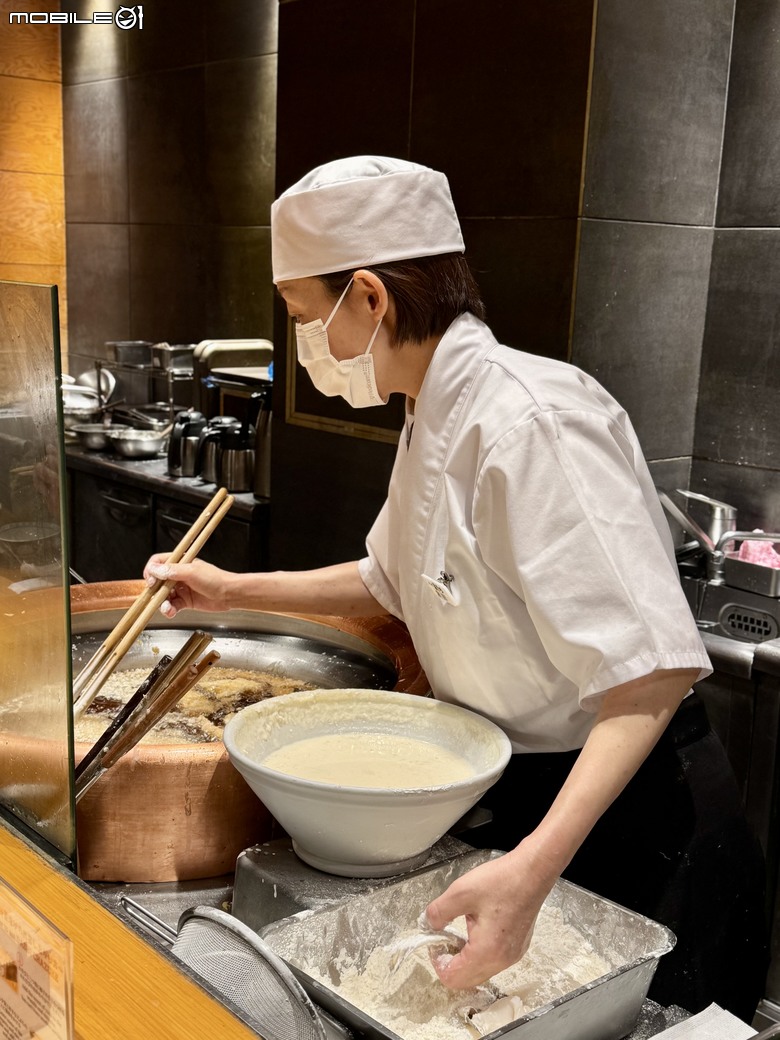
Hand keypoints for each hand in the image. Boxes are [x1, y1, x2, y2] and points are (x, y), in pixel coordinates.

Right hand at [143, 555, 234, 616]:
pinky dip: (169, 610)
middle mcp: (178, 575)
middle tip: (157, 596)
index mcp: (179, 563)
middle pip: (157, 581)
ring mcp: (180, 589)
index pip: (158, 562)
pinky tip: (171, 612)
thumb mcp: (192, 572)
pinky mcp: (184, 601)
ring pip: (162, 596)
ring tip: (166, 607)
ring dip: (161, 602)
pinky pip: (171, 606)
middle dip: (154, 590)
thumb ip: (172, 571)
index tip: (151, 581)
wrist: (229, 595)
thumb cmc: (215, 579)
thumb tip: (154, 570)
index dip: (151, 571)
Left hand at [424, 844, 554, 989]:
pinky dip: (480, 952)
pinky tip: (479, 926)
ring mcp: (512, 956)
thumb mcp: (460, 892)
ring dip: (465, 958)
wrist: (533, 872)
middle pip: (467, 980)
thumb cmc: (500, 881)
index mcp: (486, 952)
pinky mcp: (518, 947)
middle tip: (445, 937)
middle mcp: (502, 961)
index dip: (437, 962)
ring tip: (463, 928)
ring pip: (480, 971)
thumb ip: (438, 912)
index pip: (453, 978)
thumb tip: (428, 924)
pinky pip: (493, 961)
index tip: (435, 941)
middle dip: (451, 962)